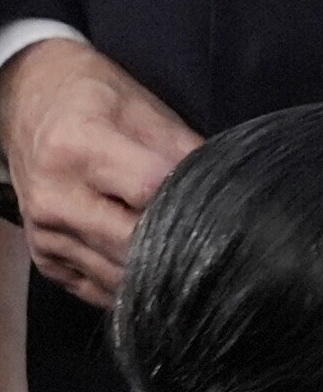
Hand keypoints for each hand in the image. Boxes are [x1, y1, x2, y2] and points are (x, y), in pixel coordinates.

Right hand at [2, 40, 197, 309]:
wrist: (30, 107)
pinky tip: (154, 268)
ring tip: (191, 256)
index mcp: (79, 149)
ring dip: (159, 272)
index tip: (219, 205)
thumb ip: (183, 151)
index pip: (149, 190)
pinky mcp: (45, 260)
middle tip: (216, 241)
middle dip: (179, 243)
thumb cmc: (95, 102)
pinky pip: (97, 289)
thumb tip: (224, 189)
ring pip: (118, 276)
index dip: (188, 200)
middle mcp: (55, 198)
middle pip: (133, 243)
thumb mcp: (144, 109)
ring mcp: (45, 235)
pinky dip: (130, 284)